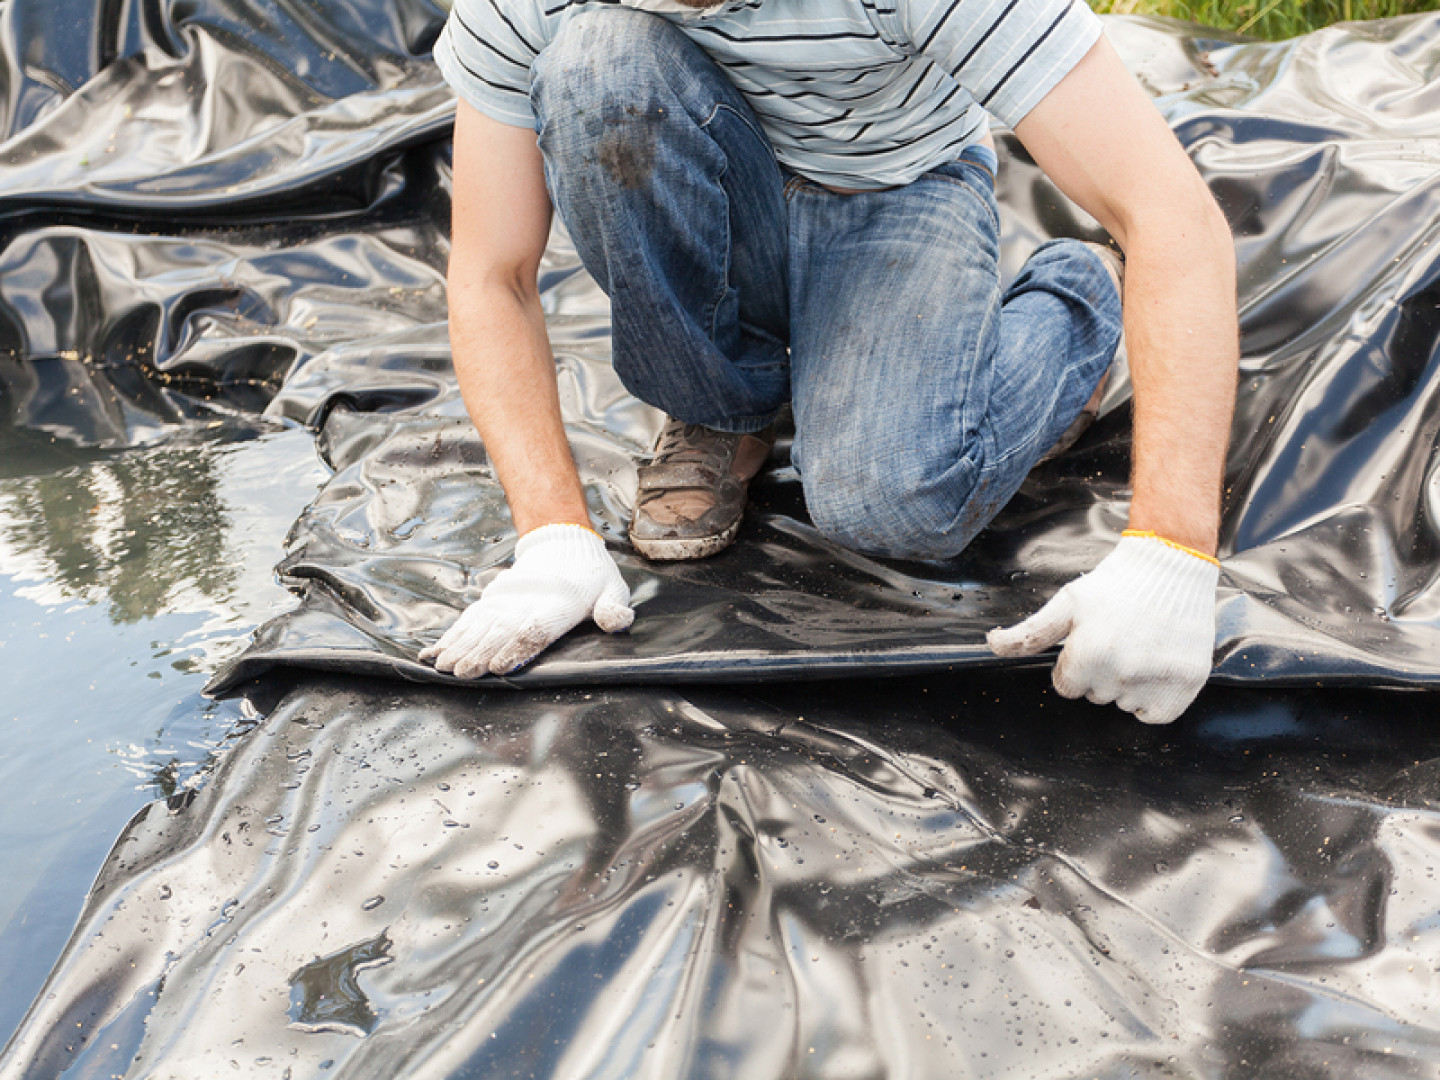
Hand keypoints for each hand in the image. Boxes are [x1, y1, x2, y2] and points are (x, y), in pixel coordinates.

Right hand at [420, 523, 632, 677]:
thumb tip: (618, 621)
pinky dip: (451, 636)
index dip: (517, 648)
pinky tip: (434, 653)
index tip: (500, 667)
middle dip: (480, 653)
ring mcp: (507, 601)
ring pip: (480, 625)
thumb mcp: (612, 586)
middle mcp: (528, 603)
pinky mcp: (493, 600)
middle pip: (501, 630)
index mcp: (559, 604)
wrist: (563, 541)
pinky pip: (470, 619)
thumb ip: (613, 606)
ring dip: (460, 646)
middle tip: (462, 673)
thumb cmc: (591, 574)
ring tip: (443, 666)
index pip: (536, 629)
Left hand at [986, 533, 1218, 723]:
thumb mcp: (1065, 604)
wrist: (1171, 567)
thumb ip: (1029, 633)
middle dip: (1100, 672)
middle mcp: (1122, 673)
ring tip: (1139, 646)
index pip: (1066, 687)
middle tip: (1118, 637)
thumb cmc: (1114, 585)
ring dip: (1127, 685)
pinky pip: (1156, 715)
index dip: (1074, 663)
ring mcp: (1157, 681)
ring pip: (1124, 706)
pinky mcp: (1186, 685)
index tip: (1091, 639)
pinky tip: (1154, 667)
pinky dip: (1153, 700)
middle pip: (1096, 696)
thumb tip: (991, 645)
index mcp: (1088, 655)